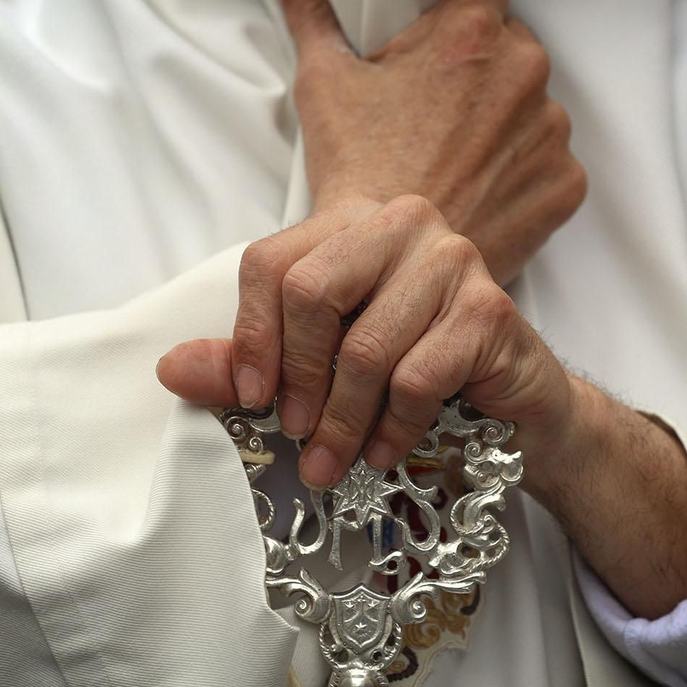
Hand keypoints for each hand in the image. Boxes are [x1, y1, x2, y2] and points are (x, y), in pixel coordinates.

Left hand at [157, 195, 571, 489]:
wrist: (515, 406)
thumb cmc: (414, 374)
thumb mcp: (323, 365)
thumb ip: (252, 362)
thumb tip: (171, 369)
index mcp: (351, 223)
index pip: (272, 263)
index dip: (249, 336)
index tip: (250, 397)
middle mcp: (402, 224)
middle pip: (312, 290)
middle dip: (296, 378)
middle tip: (293, 433)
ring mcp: (452, 260)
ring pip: (365, 348)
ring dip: (340, 421)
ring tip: (330, 463)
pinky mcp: (490, 309)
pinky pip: (417, 378)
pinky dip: (392, 429)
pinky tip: (384, 452)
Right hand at [267, 0, 585, 285]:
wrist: (390, 263)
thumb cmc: (357, 170)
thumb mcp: (324, 82)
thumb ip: (310, 12)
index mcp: (472, 31)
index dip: (463, 12)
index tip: (442, 46)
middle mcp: (525, 70)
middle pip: (514, 47)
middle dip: (484, 70)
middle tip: (439, 111)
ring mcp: (551, 128)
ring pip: (535, 106)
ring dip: (508, 121)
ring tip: (460, 156)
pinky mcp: (566, 181)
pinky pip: (552, 162)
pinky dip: (526, 173)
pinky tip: (484, 189)